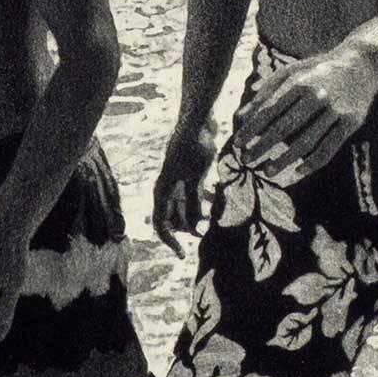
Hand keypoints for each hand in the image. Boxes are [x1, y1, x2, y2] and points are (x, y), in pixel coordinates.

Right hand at [152, 121, 216, 256]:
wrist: (198, 121)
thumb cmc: (193, 147)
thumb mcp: (195, 177)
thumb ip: (192, 201)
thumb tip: (193, 226)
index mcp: (163, 190)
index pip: (160, 224)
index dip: (169, 242)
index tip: (182, 254)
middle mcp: (168, 188)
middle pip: (174, 218)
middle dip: (189, 227)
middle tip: (206, 232)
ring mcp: (179, 181)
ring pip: (186, 207)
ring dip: (199, 213)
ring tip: (214, 216)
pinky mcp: (191, 174)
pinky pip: (195, 195)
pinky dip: (205, 198)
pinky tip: (217, 195)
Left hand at [233, 41, 377, 181]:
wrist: (364, 61)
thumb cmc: (320, 67)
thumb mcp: (293, 70)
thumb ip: (267, 89)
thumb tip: (242, 114)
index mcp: (299, 82)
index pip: (270, 110)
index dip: (252, 129)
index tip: (237, 144)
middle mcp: (317, 95)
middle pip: (284, 128)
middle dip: (262, 146)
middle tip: (247, 160)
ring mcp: (336, 110)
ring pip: (306, 142)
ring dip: (284, 160)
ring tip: (268, 171)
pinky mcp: (352, 121)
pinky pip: (329, 148)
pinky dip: (313, 163)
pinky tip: (298, 172)